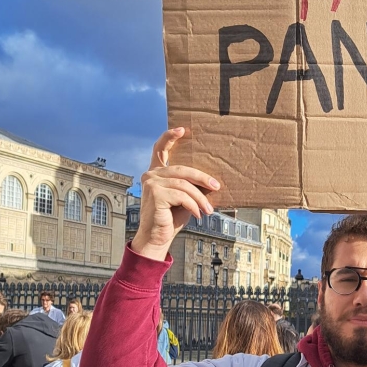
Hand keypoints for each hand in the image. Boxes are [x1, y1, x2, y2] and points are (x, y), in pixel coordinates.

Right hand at [133, 127, 220, 261]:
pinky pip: (182, 196)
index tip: (182, 129)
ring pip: (184, 185)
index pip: (160, 149)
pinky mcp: (155, 194)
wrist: (157, 238)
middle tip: (216, 186)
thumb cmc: (171, 218)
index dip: (170, 137)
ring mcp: (151, 183)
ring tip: (208, 209)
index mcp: (156, 173)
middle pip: (182, 169)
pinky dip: (193, 205)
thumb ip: (188, 186)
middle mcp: (151, 174)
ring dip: (200, 198)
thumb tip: (211, 181)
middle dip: (202, 177)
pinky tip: (198, 214)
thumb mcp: (182, 198)